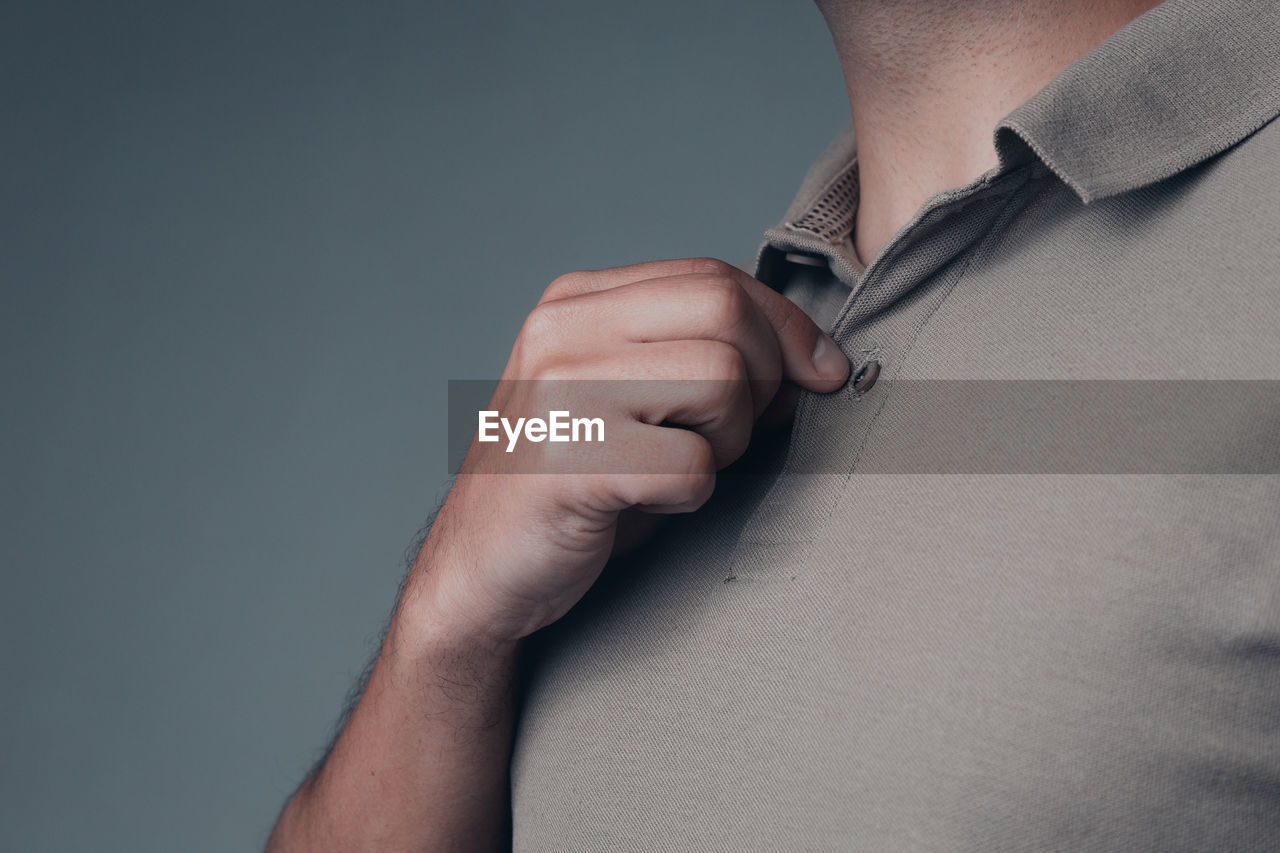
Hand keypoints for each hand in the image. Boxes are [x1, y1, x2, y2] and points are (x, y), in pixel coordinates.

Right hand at [409, 258, 848, 644]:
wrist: (478, 571)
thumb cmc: (572, 485)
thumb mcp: (628, 398)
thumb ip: (699, 357)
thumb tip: (813, 362)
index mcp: (575, 303)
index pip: (713, 277)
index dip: (785, 325)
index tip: (819, 372)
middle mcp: (562, 331)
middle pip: (726, 313)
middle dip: (762, 381)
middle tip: (728, 435)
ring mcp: (560, 391)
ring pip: (721, 380)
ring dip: (726, 440)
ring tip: (675, 469)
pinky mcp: (569, 460)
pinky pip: (692, 466)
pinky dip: (690, 496)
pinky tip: (645, 503)